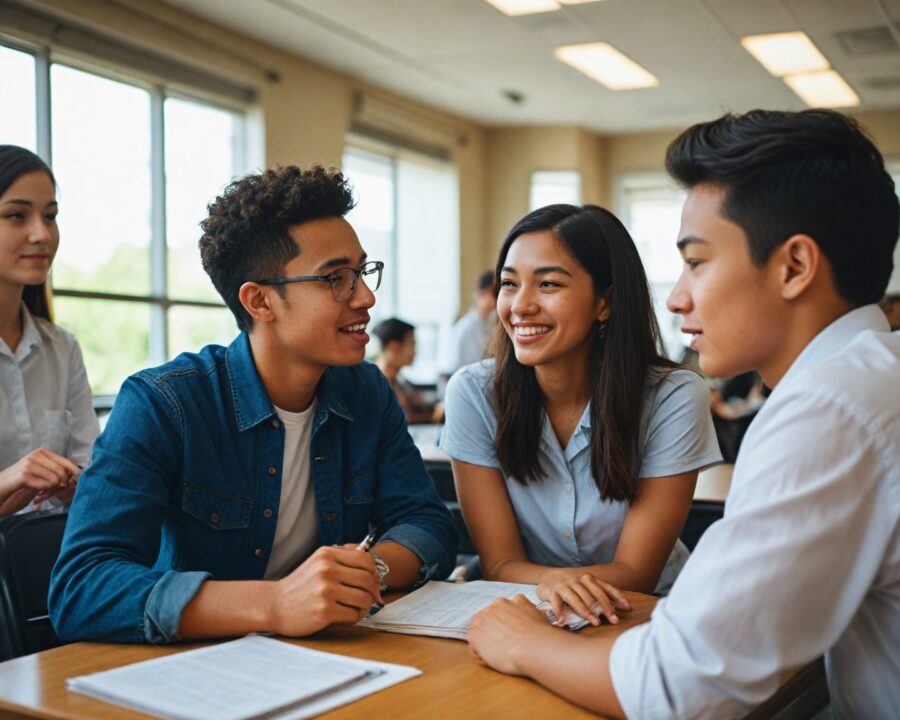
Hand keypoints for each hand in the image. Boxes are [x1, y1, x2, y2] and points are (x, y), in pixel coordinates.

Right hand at [0, 449, 79, 497]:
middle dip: (63, 484)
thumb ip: (52, 476)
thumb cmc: (14, 486)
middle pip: (62, 471)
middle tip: (55, 492)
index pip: (65, 462)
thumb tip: (72, 478)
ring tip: (42, 494)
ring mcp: (29, 464)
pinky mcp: (23, 475)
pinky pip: (45, 484)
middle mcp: (36, 455)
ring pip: (55, 478)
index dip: (74, 473)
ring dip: (52, 489)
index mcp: (41, 454)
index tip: (76, 482)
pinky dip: (43, 491)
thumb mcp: (36, 478)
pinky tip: (36, 494)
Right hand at [268, 545, 382, 635]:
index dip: (374, 572)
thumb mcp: (318, 563)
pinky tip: (344, 616)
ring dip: (364, 606)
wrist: (274, 605)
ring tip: (354, 608)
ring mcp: (325, 590)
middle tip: (369, 599)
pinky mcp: (324, 611)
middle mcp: (327, 570)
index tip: (372, 582)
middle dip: (372, 592)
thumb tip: (373, 567)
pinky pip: (354, 615)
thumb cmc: (300, 586)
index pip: (366, 560)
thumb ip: (343, 559)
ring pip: (364, 598)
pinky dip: (354, 617)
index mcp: (327, 554)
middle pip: (368, 579)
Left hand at [467, 595, 555, 674]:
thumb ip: (529, 611)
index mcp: (506, 602)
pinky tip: (493, 660)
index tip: (506, 635)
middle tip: (501, 646)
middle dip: (490, 632)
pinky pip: (473, 647)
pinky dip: (480, 655)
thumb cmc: (540, 635)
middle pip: (485, 620)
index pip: (496, 612)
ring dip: (485, 643)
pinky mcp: (474, 635)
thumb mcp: (537, 614)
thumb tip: (535, 613)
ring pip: (478, 632)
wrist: (534, 646)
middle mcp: (492, 607)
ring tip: (499, 655)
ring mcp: (482, 620)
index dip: (500, 625)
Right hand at [537, 570, 630, 625]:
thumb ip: (605, 597)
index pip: (606, 588)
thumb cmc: (573, 587)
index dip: (617, 598)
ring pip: (576, 599)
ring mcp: (565, 585)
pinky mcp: (553, 591)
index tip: (627, 608)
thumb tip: (626, 607)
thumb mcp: (589, 589)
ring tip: (594, 622)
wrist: (549, 578)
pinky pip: (557, 602)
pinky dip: (560, 611)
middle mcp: (578, 581)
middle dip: (604, 608)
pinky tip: (563, 621)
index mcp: (589, 579)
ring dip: (585, 611)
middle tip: (612, 620)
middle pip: (593, 595)